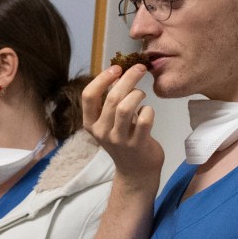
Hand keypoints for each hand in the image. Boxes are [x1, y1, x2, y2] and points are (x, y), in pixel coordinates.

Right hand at [82, 63, 162, 183]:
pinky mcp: (137, 144)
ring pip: (126, 108)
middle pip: (112, 98)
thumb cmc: (124, 140)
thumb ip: (110, 102)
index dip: (102, 79)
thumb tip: (119, 74)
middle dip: (128, 78)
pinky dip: (149, 110)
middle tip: (140, 68)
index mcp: (90, 123)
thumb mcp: (109, 123)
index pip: (88, 96)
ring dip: (138, 94)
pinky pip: (144, 120)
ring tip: (142, 94)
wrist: (136, 170)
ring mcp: (119, 139)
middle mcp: (101, 131)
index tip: (116, 68)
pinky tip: (148, 111)